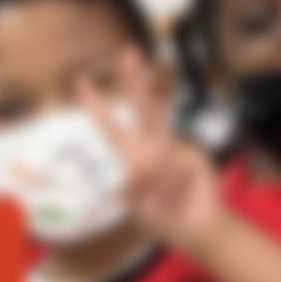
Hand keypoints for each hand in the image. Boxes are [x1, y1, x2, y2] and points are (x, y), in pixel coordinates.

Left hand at [80, 50, 229, 255]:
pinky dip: (175, 183)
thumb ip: (140, 176)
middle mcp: (155, 146)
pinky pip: (177, 164)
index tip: (82, 82)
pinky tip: (182, 193)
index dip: (98, 105)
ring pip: (160, 153)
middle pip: (145, 108)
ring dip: (161, 183)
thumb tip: (151, 158)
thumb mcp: (138, 201)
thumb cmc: (163, 218)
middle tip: (129, 52)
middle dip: (136, 81)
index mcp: (134, 156)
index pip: (111, 127)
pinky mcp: (194, 153)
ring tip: (167, 202)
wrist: (198, 228)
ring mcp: (177, 147)